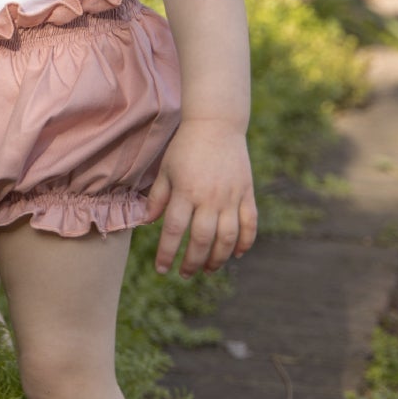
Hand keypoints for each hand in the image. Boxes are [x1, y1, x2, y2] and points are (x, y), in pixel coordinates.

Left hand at [144, 121, 256, 277]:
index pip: (175, 231)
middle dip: (192, 262)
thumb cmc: (186, 147)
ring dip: (218, 258)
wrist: (216, 124)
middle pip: (202, 240)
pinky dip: (245, 242)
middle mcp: (210, 198)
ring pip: (227, 238)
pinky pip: (249, 224)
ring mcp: (231, 197)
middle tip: (185, 274)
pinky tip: (236, 254)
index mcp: (186, 192)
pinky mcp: (247, 193)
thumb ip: (158, 198)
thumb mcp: (166, 170)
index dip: (168, 254)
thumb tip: (147, 223)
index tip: (162, 269)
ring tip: (208, 269)